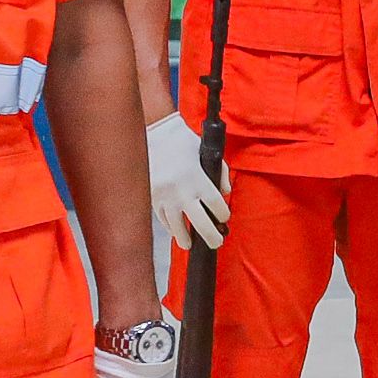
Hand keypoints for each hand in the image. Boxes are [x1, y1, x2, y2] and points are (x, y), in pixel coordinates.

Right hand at [143, 112, 226, 249]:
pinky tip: (174, 231)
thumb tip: (225, 192)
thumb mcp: (206, 152)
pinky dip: (169, 226)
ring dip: (185, 238)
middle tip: (216, 242)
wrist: (154, 133)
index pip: (216, 206)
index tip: (223, 217)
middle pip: (201, 224)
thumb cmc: (182, 142)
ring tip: (189, 244)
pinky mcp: (152, 198)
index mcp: (198, 179)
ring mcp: (165, 197)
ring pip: (177, 227)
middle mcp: (182, 191)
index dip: (223, 215)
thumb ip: (221, 172)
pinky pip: (162, 219)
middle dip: (211, 237)